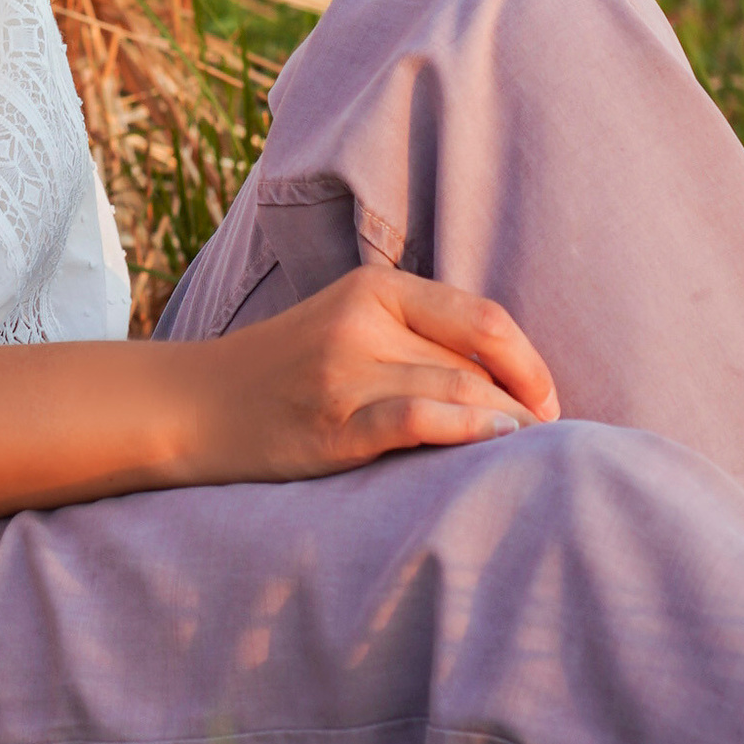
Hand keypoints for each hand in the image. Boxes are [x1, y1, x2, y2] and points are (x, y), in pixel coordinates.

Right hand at [181, 266, 561, 482]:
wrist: (194, 405)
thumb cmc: (287, 372)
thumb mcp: (349, 327)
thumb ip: (417, 338)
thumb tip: (511, 378)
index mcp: (373, 288)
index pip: (484, 319)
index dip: (531, 365)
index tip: (547, 404)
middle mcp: (361, 321)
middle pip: (475, 363)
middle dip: (526, 406)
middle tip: (549, 443)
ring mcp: (343, 372)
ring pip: (458, 391)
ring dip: (509, 427)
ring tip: (530, 456)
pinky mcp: (331, 425)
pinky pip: (417, 421)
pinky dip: (468, 432)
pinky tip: (494, 446)